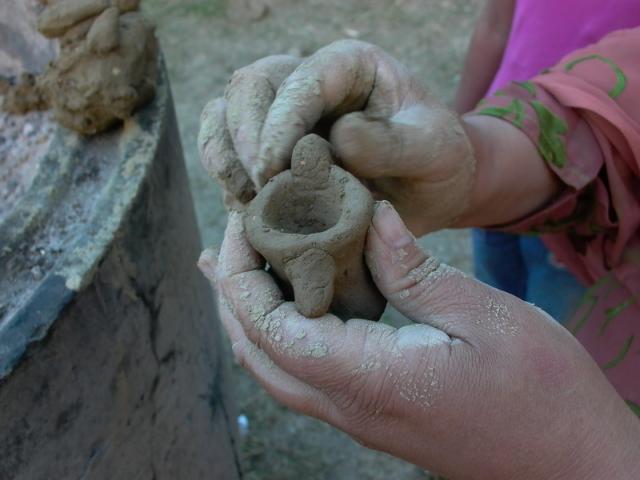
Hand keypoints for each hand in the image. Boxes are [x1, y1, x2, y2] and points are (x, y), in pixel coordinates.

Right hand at [198, 40, 474, 233]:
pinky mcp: (270, 149)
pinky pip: (224, 148)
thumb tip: (336, 137)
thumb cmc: (438, 162)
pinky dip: (225, 177)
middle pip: (249, 86)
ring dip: (225, 156)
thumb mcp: (433, 150)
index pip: (300, 81)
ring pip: (224, 113)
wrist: (430, 191)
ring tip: (247, 200)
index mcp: (349, 67)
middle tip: (259, 188)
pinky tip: (245, 209)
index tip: (272, 171)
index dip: (279, 124)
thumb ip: (392, 143)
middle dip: (244, 137)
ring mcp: (284, 114)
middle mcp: (309, 82)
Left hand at [198, 203, 639, 478]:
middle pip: (258, 352)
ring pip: (275, 370)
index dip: (243, 276)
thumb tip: (370, 219)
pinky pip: (304, 377)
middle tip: (226, 241)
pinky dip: (281, 335)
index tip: (238, 225)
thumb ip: (413, 270)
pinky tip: (291, 308)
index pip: (274, 328)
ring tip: (234, 271)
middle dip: (232, 294)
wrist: (574, 464)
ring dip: (248, 317)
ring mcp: (360, 418)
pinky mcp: (374, 416)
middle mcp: (351, 407)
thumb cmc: (542, 393)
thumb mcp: (484, 317)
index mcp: (371, 379)